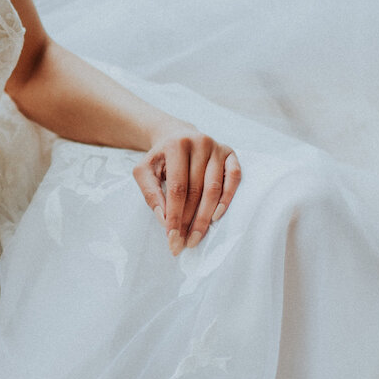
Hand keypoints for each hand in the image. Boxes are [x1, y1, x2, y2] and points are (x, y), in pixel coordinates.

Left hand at [132, 128, 240, 254]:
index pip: (177, 187)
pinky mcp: (230, 154)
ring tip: (196, 237)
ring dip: (206, 216)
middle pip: (196, 190)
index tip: (171, 238)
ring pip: (214, 188)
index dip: (175, 215)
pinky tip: (217, 217)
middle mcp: (200, 142)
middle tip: (183, 243)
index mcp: (177, 144)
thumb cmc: (160, 158)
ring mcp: (217, 148)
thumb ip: (149, 193)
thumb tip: (163, 219)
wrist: (176, 135)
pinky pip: (234, 178)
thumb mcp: (144, 170)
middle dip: (189, 220)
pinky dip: (227, 198)